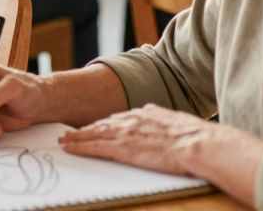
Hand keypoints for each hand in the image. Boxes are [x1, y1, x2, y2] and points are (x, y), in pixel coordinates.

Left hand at [59, 105, 218, 175]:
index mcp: (148, 113)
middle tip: (72, 132)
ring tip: (65, 140)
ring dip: (77, 137)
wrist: (198, 144)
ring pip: (94, 134)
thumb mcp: (180, 122)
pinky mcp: (122, 148)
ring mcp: (125, 133)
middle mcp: (132, 120)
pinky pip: (95, 147)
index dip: (107, 124)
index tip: (98, 127)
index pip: (121, 119)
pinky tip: (69, 148)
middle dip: (87, 129)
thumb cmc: (198, 138)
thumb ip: (167, 121)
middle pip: (103, 124)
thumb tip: (167, 123)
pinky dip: (80, 147)